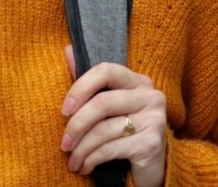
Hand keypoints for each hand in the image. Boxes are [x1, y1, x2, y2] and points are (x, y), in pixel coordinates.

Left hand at [60, 45, 167, 186]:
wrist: (154, 167)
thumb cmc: (126, 133)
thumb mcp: (108, 107)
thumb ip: (90, 81)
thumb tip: (68, 50)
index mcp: (138, 81)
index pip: (105, 70)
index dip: (81, 87)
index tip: (64, 109)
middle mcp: (151, 96)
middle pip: (102, 103)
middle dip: (76, 125)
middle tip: (64, 143)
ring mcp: (154, 119)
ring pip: (103, 130)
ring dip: (81, 148)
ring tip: (72, 160)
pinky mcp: (152, 144)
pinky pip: (110, 149)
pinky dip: (91, 160)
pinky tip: (84, 167)